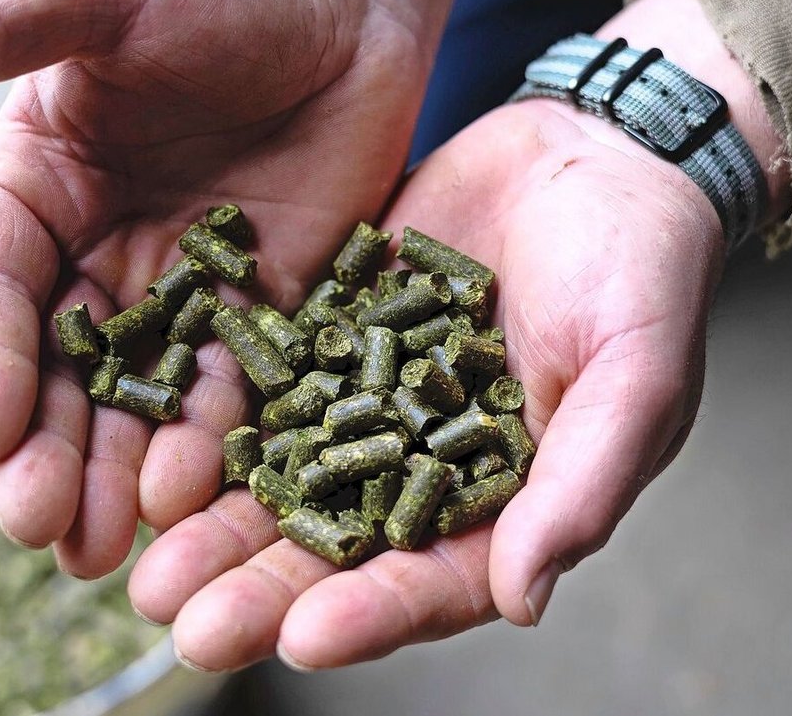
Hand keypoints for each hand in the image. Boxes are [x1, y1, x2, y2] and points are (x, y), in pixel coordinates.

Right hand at [0, 0, 471, 574]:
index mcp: (38, 184)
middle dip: (46, 450)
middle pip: (60, 368)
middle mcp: (100, 249)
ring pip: (139, 400)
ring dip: (118, 477)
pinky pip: (234, 388)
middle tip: (38, 527)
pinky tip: (197, 501)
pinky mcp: (264, 307)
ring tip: (100, 552)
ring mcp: (184, 287)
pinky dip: (212, 444)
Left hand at [127, 97, 724, 668]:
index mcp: (507, 499)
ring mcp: (369, 404)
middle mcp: (426, 467)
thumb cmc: (639, 266)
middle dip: (263, 590)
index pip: (436, 581)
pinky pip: (265, 390)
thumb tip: (526, 598)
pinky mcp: (327, 339)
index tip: (301, 639)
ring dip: (220, 529)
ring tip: (151, 569)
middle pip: (339, 548)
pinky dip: (213, 427)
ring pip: (285, 480)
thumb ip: (582, 486)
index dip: (372, 614)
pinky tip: (155, 454)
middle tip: (186, 625)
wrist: (589, 152)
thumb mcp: (634, 373)